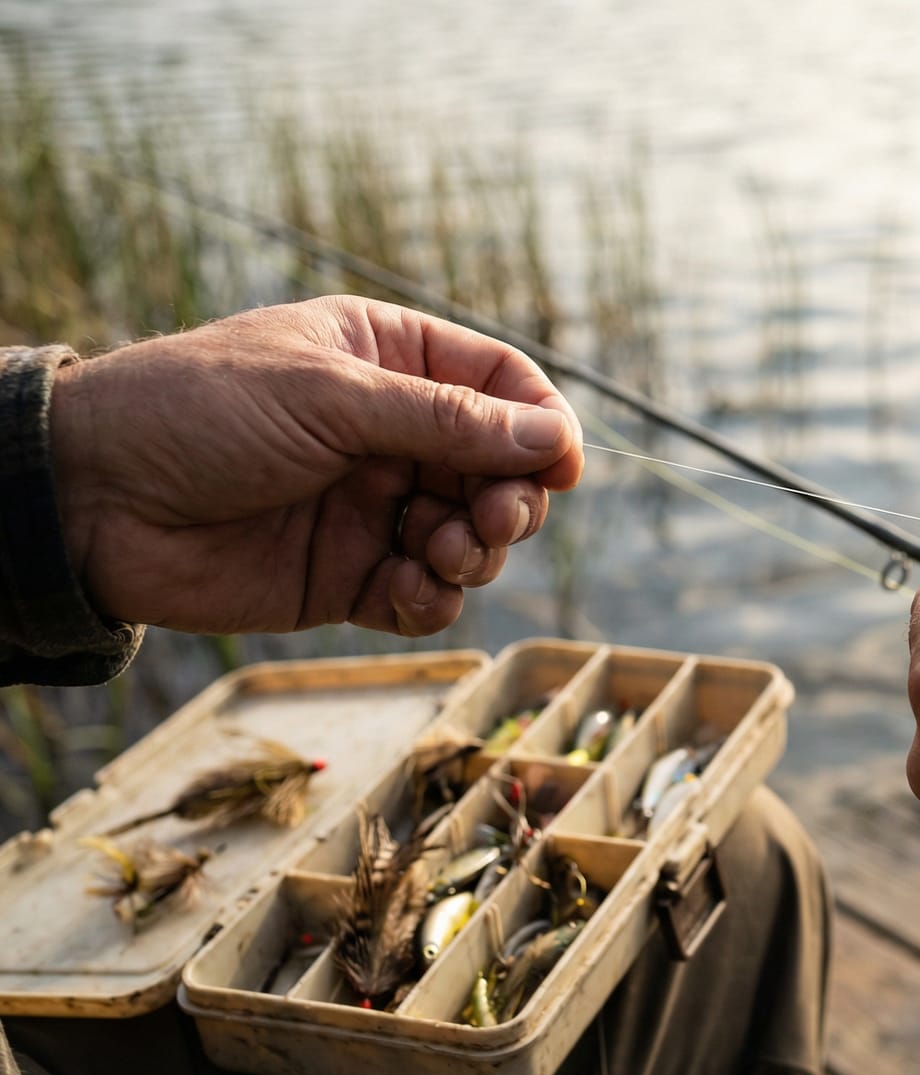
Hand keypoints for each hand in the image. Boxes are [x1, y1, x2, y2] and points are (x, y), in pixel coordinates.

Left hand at [49, 296, 585, 635]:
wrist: (89, 499)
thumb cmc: (198, 412)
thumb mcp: (331, 395)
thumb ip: (447, 421)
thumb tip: (554, 438)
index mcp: (388, 361)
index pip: (501, 385)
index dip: (542, 426)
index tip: (562, 469)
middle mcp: (392, 434)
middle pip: (502, 469)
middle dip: (511, 500)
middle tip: (489, 520)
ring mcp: (373, 508)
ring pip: (473, 538)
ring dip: (475, 552)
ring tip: (439, 553)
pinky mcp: (348, 578)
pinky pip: (425, 596)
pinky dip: (432, 599)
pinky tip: (401, 589)